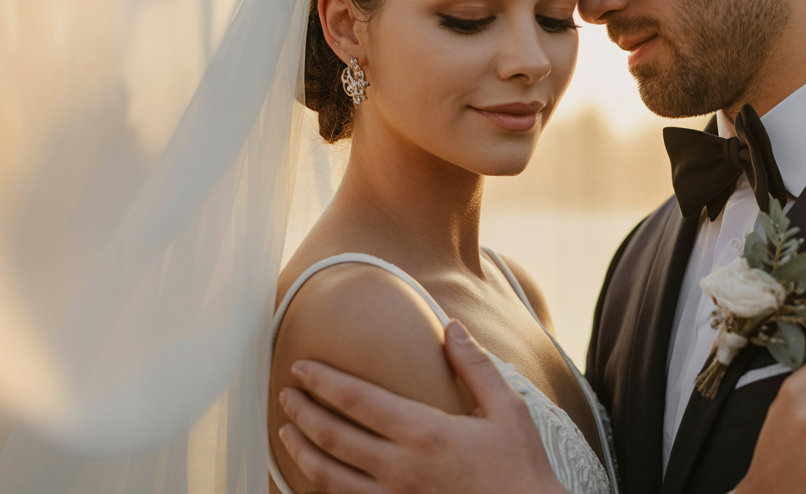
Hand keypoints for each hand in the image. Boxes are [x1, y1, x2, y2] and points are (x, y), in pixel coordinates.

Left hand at [277, 320, 567, 493]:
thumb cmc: (520, 467)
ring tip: (286, 433)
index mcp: (424, 432)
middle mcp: (400, 467)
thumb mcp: (507, 409)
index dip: (322, 381)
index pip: (356, 399)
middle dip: (302, 412)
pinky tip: (313, 476)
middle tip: (285, 395)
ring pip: (328, 476)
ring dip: (301, 451)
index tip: (301, 368)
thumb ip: (476, 366)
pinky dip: (320, 488)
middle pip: (332, 436)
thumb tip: (452, 327)